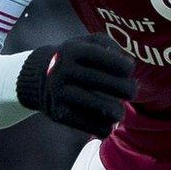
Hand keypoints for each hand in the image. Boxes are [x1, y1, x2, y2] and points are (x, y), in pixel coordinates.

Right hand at [16, 34, 135, 135]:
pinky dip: (105, 127)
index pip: (108, 60)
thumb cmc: (74, 59)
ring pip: (102, 108)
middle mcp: (65, 70)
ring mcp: (60, 93)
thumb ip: (110, 46)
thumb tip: (129, 65)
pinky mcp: (58, 113)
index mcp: (74, 51)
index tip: (129, 71)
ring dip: (118, 112)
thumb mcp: (87, 42)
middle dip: (128, 89)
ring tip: (119, 111)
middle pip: (108, 84)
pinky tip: (108, 122)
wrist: (38, 76)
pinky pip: (91, 126)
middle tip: (132, 92)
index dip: (126, 68)